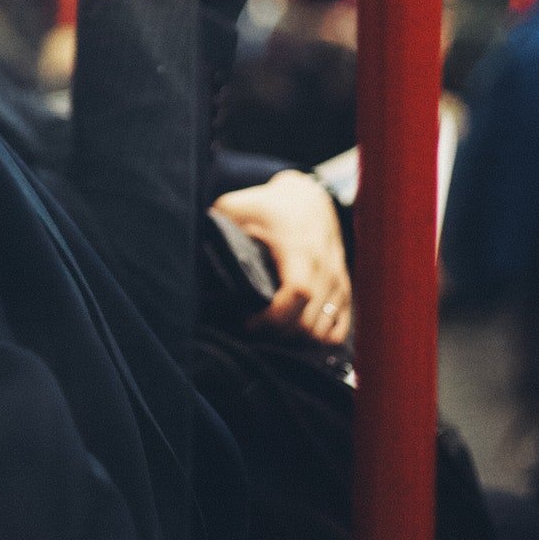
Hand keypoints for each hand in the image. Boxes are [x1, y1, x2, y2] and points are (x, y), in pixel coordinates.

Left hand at [210, 171, 351, 343]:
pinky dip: (317, 341)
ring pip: (324, 334)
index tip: (247, 323)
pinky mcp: (344, 291)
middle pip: (308, 324)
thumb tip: (193, 253)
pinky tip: (292, 334)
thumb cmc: (268, 205)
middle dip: (277, 337)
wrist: (309, 198)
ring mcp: (338, 282)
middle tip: (253, 332)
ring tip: (270, 332)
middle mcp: (325, 269)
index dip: (273, 319)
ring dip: (295, 342)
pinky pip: (338, 332)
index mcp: (300, 249)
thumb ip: (216, 228)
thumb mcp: (236, 207)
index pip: (297, 294)